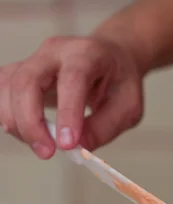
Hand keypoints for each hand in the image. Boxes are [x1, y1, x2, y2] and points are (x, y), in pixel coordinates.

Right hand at [0, 36, 143, 157]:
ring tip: (41, 146)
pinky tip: (26, 133)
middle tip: (47, 152)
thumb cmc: (119, 82)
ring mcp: (34, 60)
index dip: (67, 112)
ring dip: (17, 122)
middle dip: (31, 122)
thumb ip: (105, 126)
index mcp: (88, 54)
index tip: (67, 144)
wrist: (110, 58)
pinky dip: (8, 116)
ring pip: (8, 86)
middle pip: (28, 80)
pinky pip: (2, 92)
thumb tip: (79, 147)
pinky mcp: (20, 72)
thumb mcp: (128, 107)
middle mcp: (55, 51)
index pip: (72, 79)